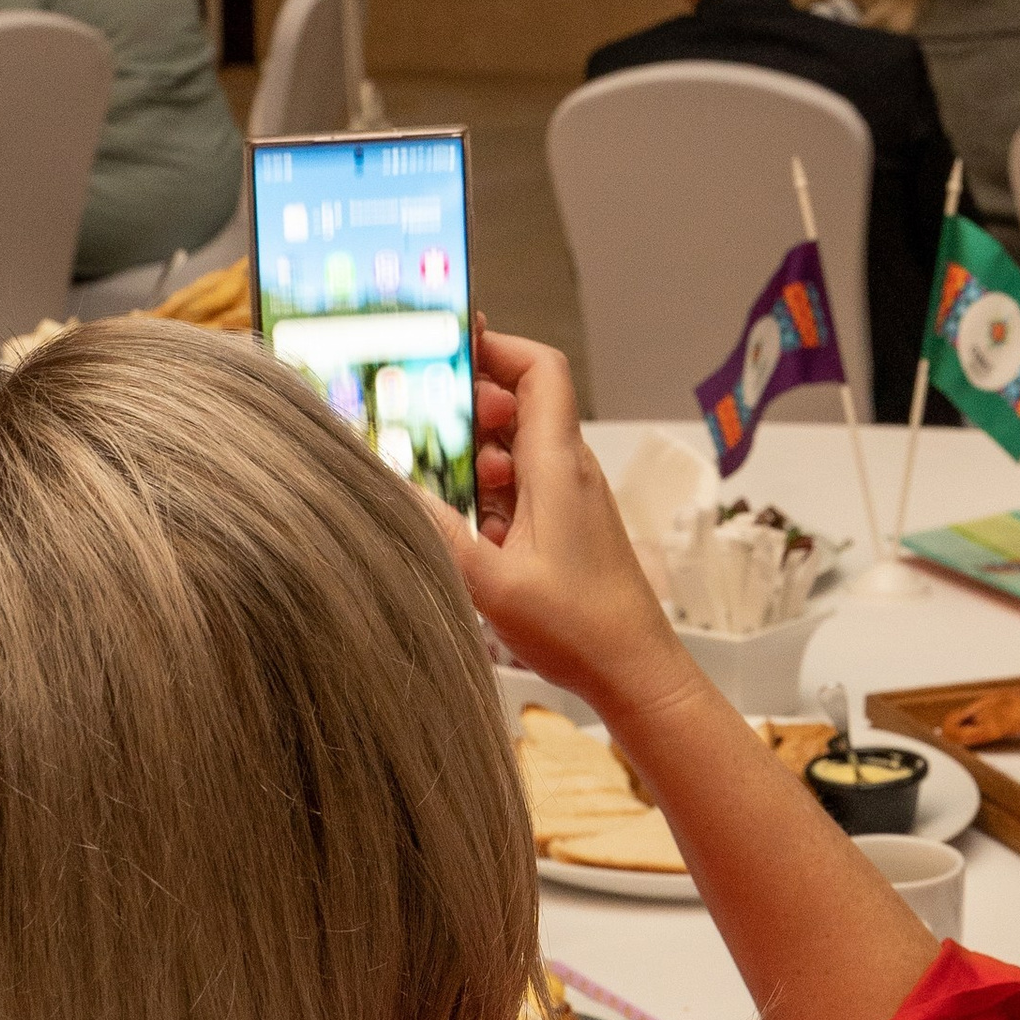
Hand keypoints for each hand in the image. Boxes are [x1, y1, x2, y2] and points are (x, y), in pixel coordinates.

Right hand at [441, 331, 939, 1019]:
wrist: (636, 675)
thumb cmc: (577, 628)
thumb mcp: (489, 581)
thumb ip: (433, 531)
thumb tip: (383, 486)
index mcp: (558, 464)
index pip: (539, 370)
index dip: (497, 345)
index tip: (448, 344)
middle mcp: (569, 472)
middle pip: (517, 407)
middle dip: (464, 407)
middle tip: (412, 422)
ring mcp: (571, 502)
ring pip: (516, 452)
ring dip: (471, 458)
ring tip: (424, 479)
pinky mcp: (568, 534)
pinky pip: (521, 492)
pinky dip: (486, 496)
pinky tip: (458, 530)